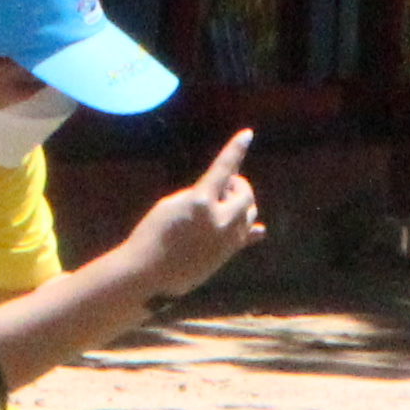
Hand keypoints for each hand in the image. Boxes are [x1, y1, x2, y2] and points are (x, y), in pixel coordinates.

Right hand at [125, 132, 267, 303]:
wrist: (150, 276)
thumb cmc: (153, 235)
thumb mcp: (172, 205)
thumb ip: (199, 195)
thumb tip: (220, 194)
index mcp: (202, 202)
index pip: (224, 169)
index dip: (236, 149)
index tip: (248, 134)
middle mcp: (221, 221)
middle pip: (244, 194)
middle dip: (236, 185)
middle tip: (222, 186)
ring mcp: (227, 240)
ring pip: (248, 214)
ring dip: (240, 203)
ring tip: (222, 205)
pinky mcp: (227, 256)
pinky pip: (246, 238)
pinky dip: (251, 230)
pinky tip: (259, 229)